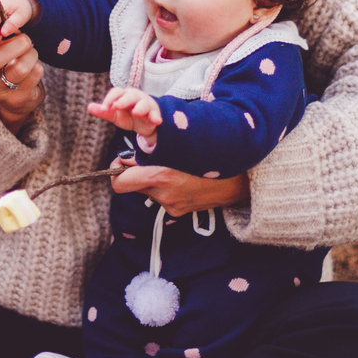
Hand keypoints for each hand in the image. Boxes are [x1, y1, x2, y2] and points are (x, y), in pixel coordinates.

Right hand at [0, 31, 43, 133]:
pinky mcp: (16, 100)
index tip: (3, 32)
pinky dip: (37, 65)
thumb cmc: (1, 63)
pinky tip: (32, 67)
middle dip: (16, 43)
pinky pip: (34, 74)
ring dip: (31, 54)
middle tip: (25, 40)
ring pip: (19, 67)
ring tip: (30, 52)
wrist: (15, 96)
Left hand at [88, 87, 160, 148]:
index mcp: (123, 95)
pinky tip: (156, 121)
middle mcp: (135, 97)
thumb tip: (89, 107)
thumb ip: (103, 112)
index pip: (116, 92)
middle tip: (116, 106)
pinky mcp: (154, 114)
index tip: (103, 108)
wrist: (144, 124)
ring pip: (144, 104)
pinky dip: (156, 117)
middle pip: (130, 95)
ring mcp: (146, 104)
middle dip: (123, 100)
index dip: (109, 99)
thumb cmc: (128, 115)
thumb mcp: (115, 115)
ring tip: (136, 113)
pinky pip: (156, 115)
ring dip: (140, 107)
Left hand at [110, 157, 250, 217]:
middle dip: (131, 175)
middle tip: (139, 164)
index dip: (116, 171)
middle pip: (130, 186)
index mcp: (161, 175)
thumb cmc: (210, 154)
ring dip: (151, 181)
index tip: (121, 161)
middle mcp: (163, 193)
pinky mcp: (179, 211)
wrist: (241, 179)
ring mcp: (171, 204)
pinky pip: (162, 198)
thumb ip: (153, 149)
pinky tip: (181, 180)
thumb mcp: (180, 145)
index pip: (121, 182)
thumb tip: (129, 154)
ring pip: (147, 191)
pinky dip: (165, 189)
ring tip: (169, 168)